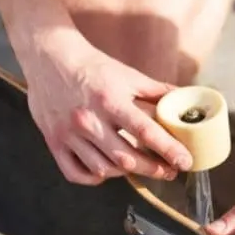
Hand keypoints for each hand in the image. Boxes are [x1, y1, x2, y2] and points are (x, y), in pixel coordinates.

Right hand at [22, 33, 192, 184]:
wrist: (49, 57)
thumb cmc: (92, 66)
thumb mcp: (129, 75)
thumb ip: (158, 92)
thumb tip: (185, 99)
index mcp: (110, 100)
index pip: (146, 132)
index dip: (169, 150)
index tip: (185, 162)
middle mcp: (88, 120)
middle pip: (126, 158)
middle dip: (153, 169)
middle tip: (169, 170)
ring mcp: (69, 134)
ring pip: (103, 169)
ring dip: (126, 173)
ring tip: (140, 167)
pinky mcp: (54, 142)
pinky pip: (76, 173)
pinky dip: (94, 178)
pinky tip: (107, 170)